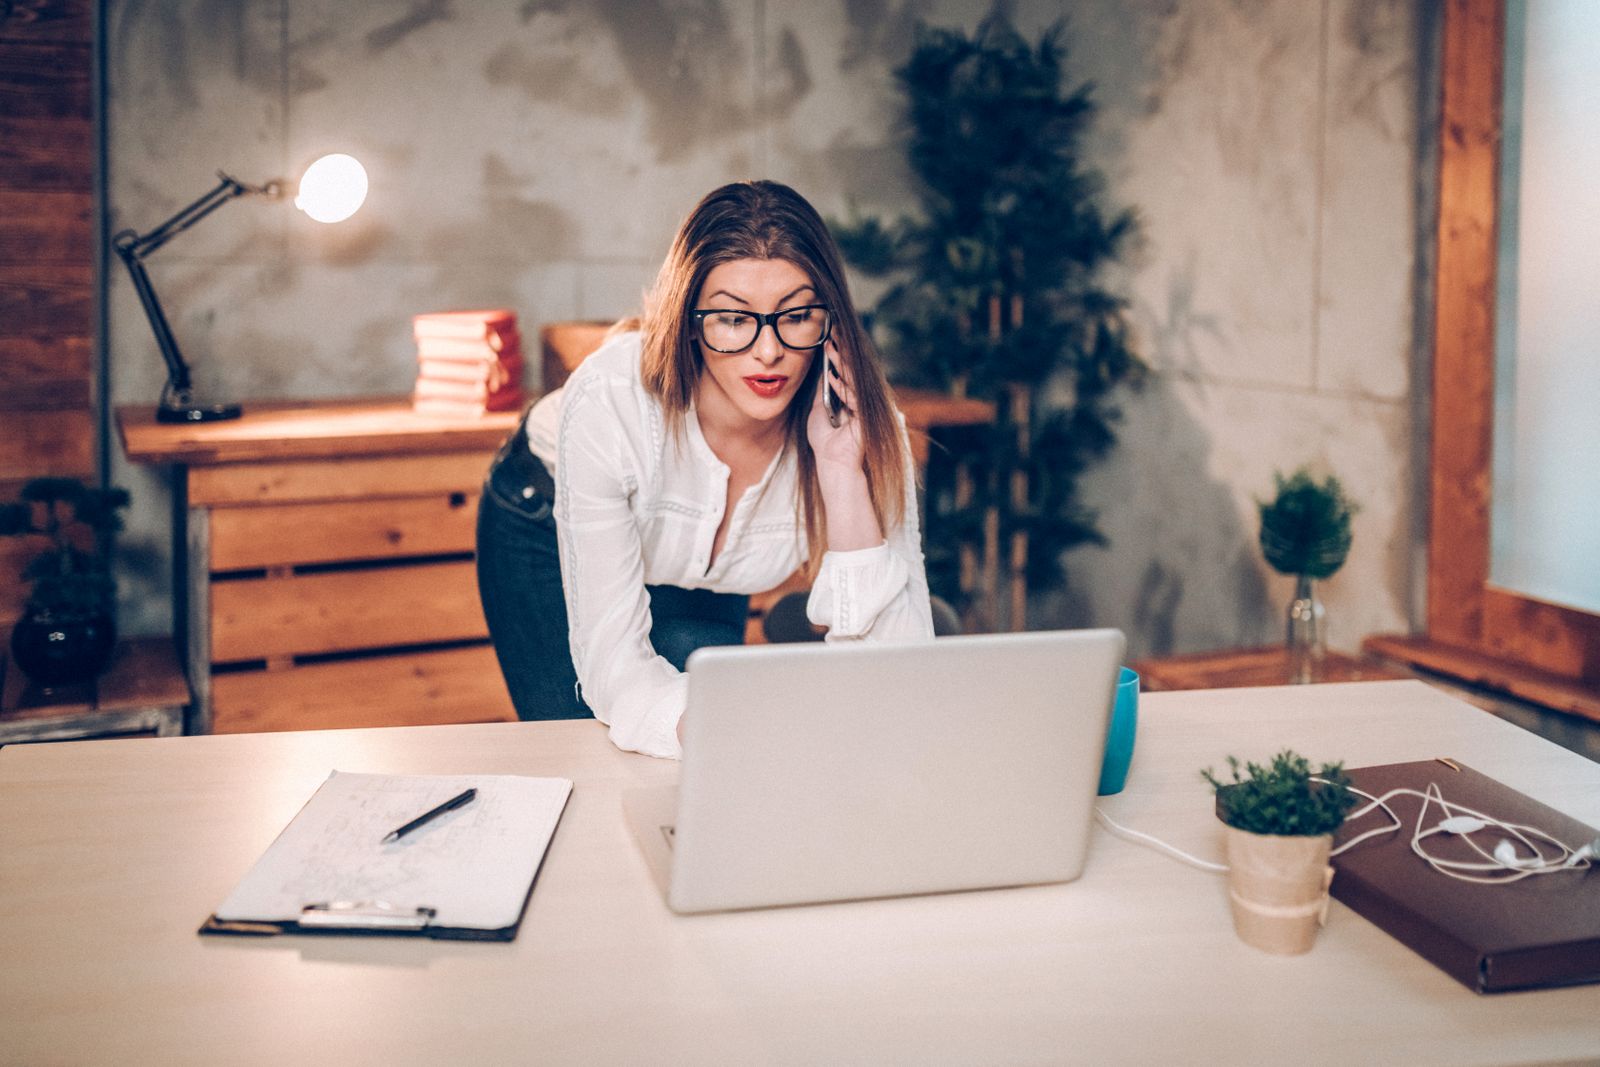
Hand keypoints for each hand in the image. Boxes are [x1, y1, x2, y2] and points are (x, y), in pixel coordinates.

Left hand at [806, 342, 881, 550]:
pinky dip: (843, 387)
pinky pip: (854, 398)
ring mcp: (865, 407)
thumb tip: (821, 373)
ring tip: (830, 346)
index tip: (828, 335)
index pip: (847, 369)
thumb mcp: (818, 411)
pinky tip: (833, 376)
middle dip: (842, 350)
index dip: (838, 353)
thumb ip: (822, 393)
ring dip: (841, 363)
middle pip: (853, 369)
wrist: (832, 465)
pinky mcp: (865, 418)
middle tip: (832, 330)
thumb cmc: (825, 442)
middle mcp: (861, 399)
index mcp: (852, 397)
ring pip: (854, 379)